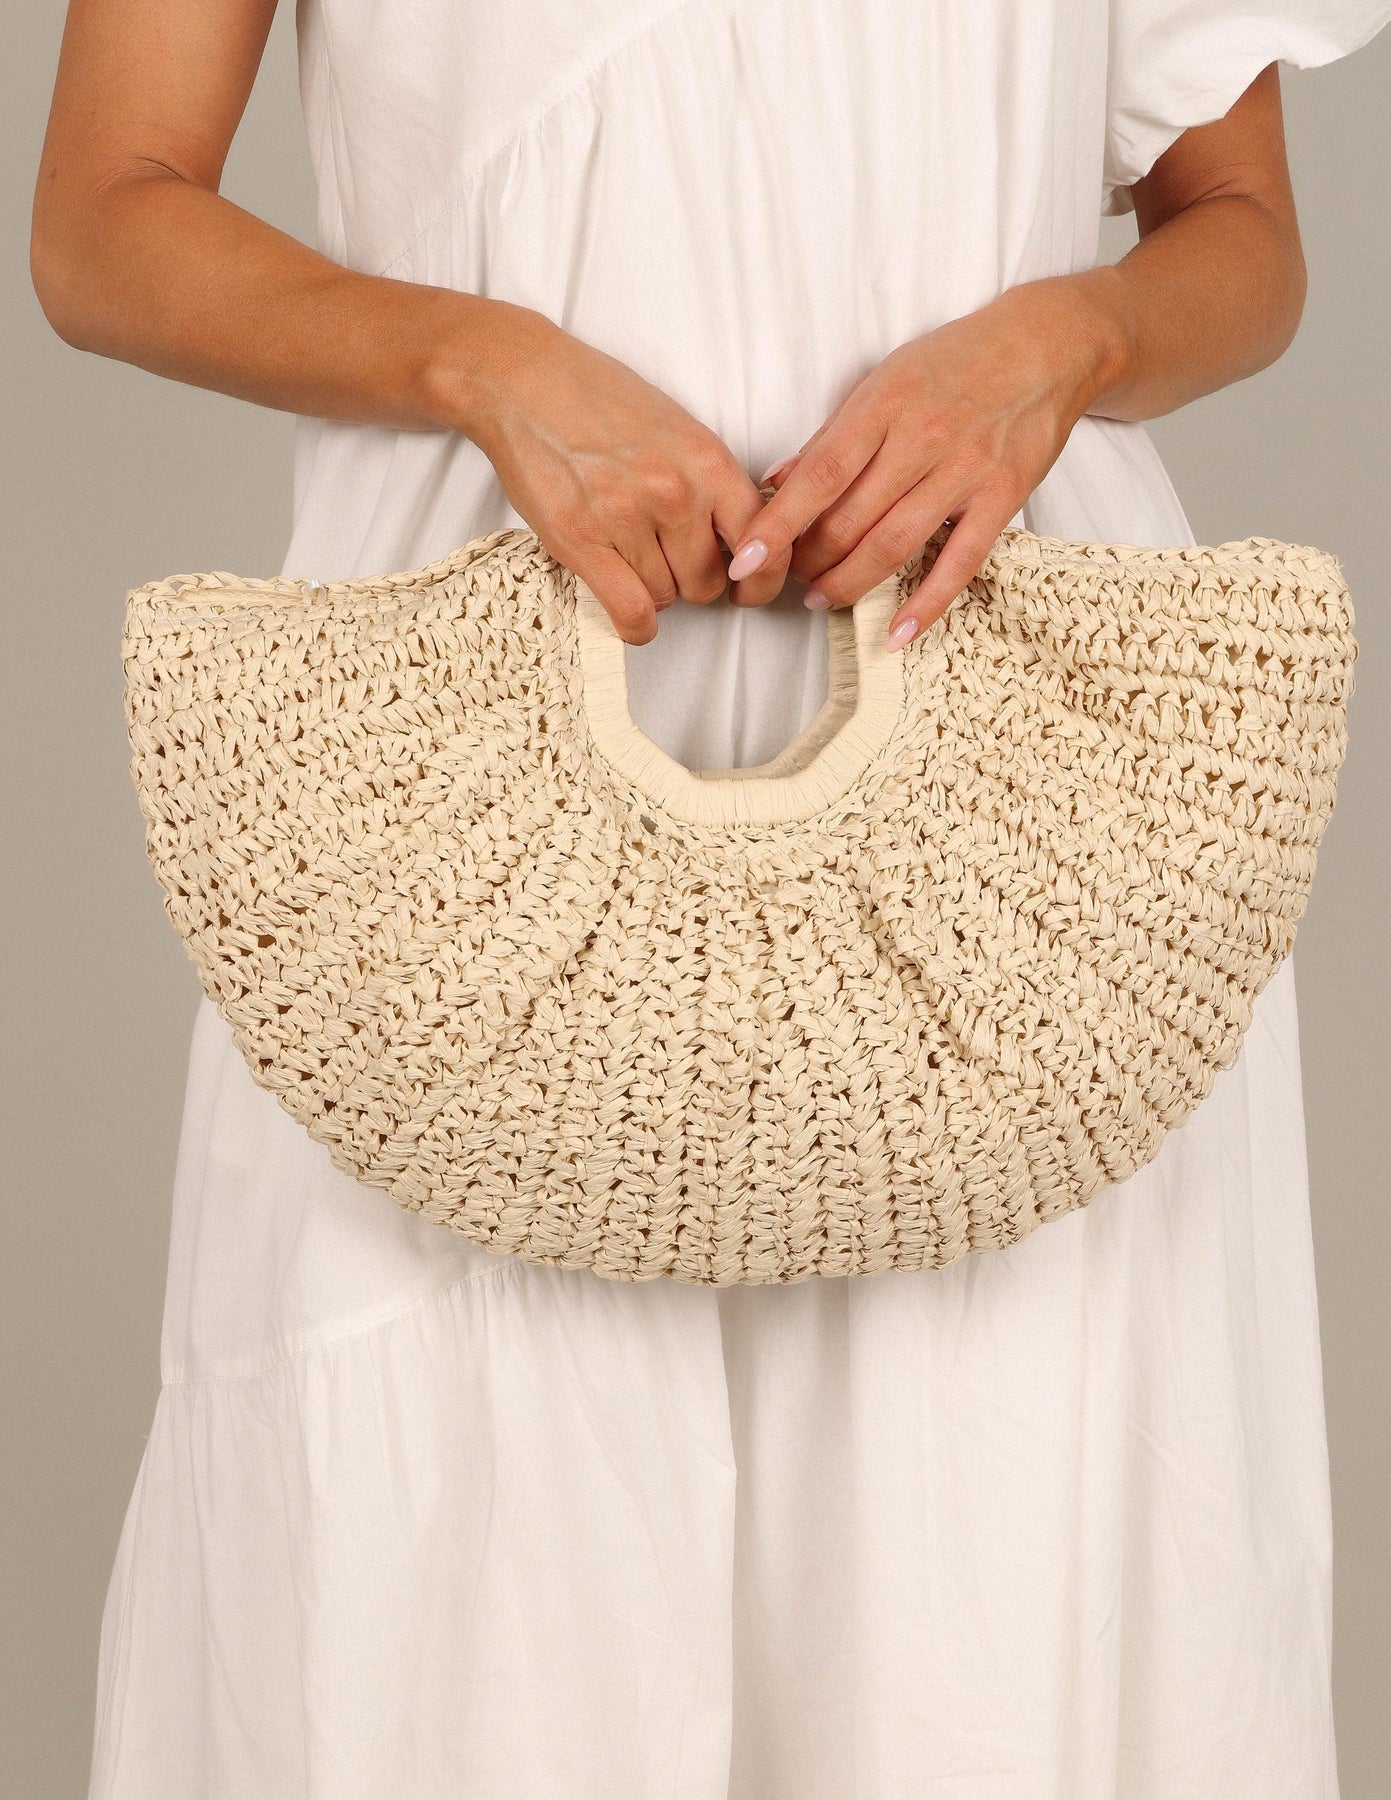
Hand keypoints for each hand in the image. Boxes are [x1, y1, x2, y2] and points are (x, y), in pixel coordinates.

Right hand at [462, 306, 765, 642]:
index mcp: (707, 462)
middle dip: (690, 581)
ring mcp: (628, 518)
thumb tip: (740, 541)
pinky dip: (635, 625)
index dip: (757, 575)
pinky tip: (630, 612)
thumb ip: (710, 484)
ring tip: (627, 552)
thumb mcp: (677, 431)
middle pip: (709, 583)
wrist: (526, 383)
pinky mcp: (583, 541)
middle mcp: (675, 492)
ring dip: (650, 589)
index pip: (761, 542)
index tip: (744, 583)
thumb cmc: (599, 403)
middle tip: (664, 557)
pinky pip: (631, 612)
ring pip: (666, 598)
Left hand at [724, 274, 1124, 646]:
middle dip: (811, 559)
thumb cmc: (954, 362)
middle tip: (792, 574)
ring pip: (894, 545)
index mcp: (884, 405)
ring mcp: (965, 471)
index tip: (745, 559)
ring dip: (850, 583)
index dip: (779, 523)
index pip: (820, 475)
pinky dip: (925, 604)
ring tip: (823, 597)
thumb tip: (775, 480)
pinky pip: (958, 563)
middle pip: (851, 519)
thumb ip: (832, 436)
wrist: (1045, 346)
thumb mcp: (884, 380)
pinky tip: (895, 633)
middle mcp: (923, 438)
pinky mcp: (1002, 498)